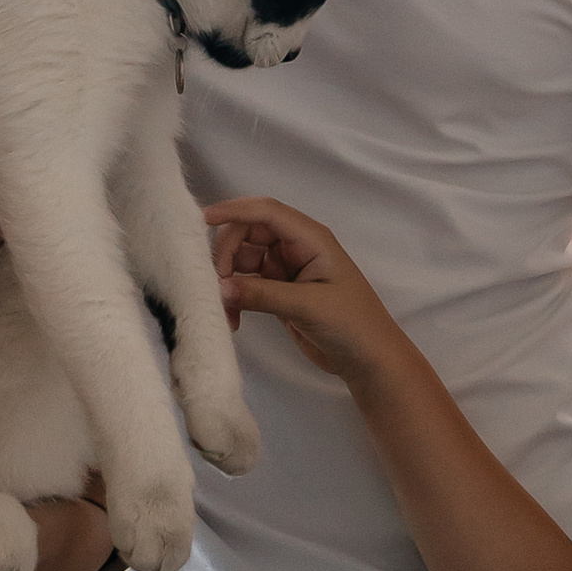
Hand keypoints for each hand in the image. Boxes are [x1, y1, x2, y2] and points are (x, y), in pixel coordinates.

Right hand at [205, 199, 405, 389]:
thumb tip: (220, 288)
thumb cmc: (351, 324)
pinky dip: (235, 298)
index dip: (234, 210)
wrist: (368, 360)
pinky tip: (232, 319)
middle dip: (227, 254)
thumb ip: (262, 294)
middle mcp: (296, 248)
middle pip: (249, 233)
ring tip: (223, 309)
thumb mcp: (307, 306)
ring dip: (228, 280)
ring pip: (243, 260)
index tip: (203, 219)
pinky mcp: (279, 292)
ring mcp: (286, 270)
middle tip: (216, 285)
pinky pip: (247, 284)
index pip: (267, 212)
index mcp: (310, 239)